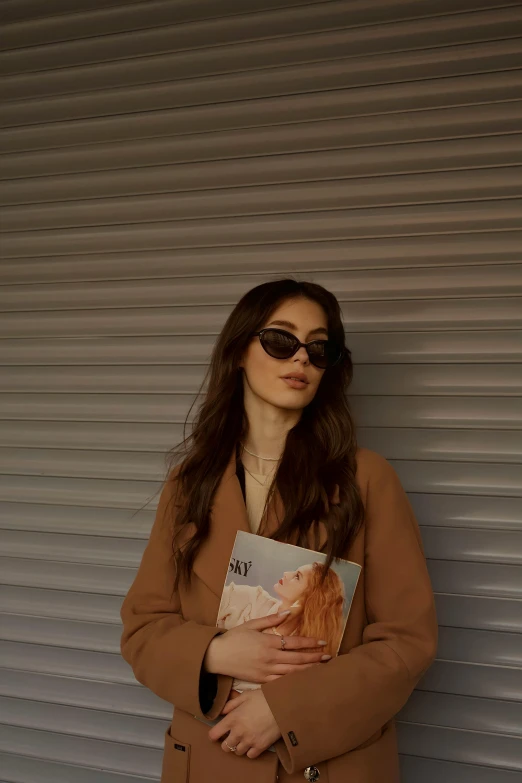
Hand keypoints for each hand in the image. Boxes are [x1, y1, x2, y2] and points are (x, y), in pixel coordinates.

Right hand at [203, 611, 329, 683]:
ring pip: (292, 672)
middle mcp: (269, 658)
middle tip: (328, 657)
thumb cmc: (234, 638)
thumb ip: (271, 620)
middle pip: (297, 659)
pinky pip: (281, 682)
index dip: (310, 643)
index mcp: (268, 642)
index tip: (323, 642)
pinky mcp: (261, 681)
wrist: (217, 656)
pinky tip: (303, 680)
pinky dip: (294, 681)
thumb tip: (288, 612)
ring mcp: (266, 671)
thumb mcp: (251, 624)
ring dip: (308, 670)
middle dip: (314, 658)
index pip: (294, 642)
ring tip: (321, 669)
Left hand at [208, 688, 280, 757]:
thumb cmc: (263, 698)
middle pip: (225, 747)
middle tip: (232, 736)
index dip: (214, 735)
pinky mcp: (260, 747)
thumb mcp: (245, 695)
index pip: (214, 734)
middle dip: (227, 742)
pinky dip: (250, 751)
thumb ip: (231, 704)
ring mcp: (249, 741)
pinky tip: (253, 743)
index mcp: (233, 719)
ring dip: (239, 746)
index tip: (217, 734)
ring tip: (244, 739)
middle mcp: (239, 732)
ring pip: (237, 752)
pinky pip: (250, 755)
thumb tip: (222, 712)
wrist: (282, 706)